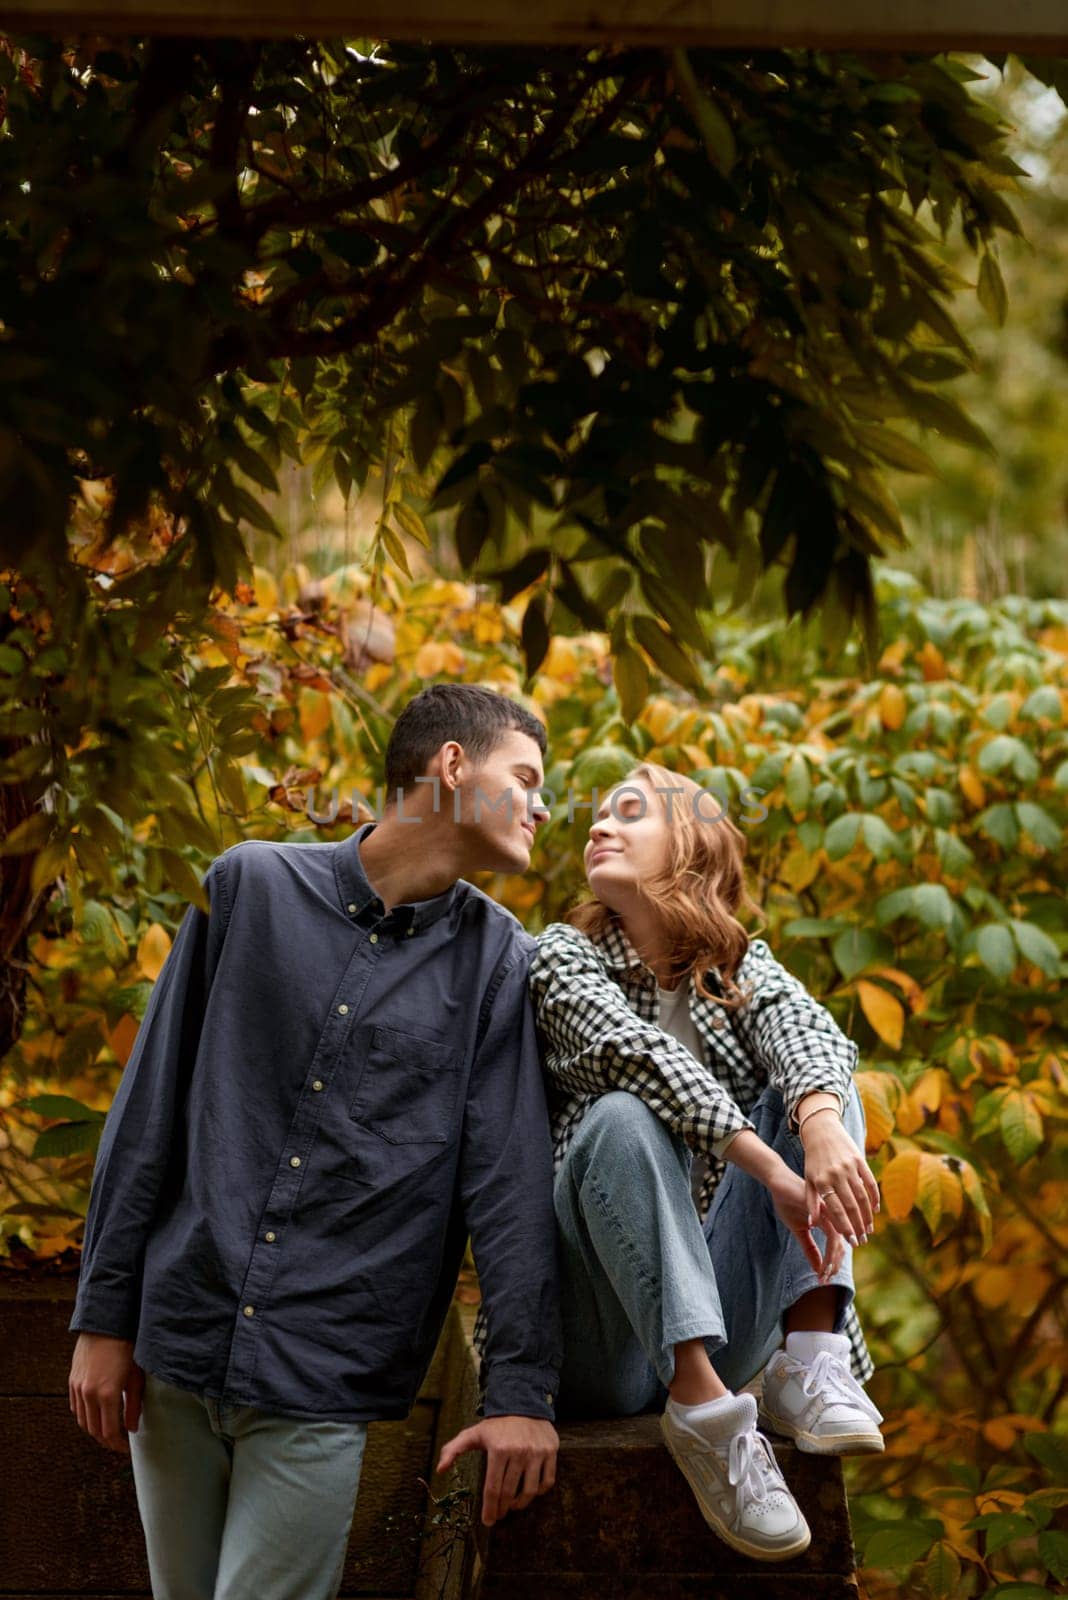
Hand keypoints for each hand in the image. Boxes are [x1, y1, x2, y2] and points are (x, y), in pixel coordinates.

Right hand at [69, 1333, 143, 1453]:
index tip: (126, 1448)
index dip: (118, 1444)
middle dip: (106, 1440)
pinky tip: (95, 1416)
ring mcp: (78, 1387)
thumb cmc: (127, 1347)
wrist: (106, 1323)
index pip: (109, 1432)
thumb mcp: (136, 1377)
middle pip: (94, 1430)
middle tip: (118, 1443)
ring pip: (82, 1421)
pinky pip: (75, 1407)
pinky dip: (84, 1417)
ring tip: (108, 1431)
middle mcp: (89, 1394)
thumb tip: (133, 1428)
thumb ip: (133, 1406)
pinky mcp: (72, 1381)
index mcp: (107, 1394)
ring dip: (94, 1430)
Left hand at [436, 1414, 557, 1525]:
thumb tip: (440, 1470)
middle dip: (502, 1509)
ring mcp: (537, 1453)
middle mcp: (519, 1452)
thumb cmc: (496, 1424)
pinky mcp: (551, 1452)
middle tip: (498, 1515)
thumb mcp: (473, 1434)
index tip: (487, 1521)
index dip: (489, 1508)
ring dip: (520, 1504)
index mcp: (498, 1449)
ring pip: (530, 1491)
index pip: (492, 1488)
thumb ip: (453, 1450)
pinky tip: (530, 1493)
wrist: (523, 1403)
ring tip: (512, 1506)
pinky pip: (547, 1481)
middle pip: (509, 1492)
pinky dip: (538, 1492)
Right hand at [768, 1165, 845, 1283]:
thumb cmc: (789, 1203)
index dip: (832, 1264)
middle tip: (825, 1279)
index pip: (838, 1247)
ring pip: (838, 1242)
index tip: (824, 1278)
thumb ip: (809, 1248)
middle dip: (833, 1265)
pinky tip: (822, 1262)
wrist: (779, 1184)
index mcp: (831, 1222)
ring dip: (831, 1261)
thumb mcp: (799, 1231)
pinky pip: (831, 1232)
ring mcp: (831, 1213)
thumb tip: (818, 1269)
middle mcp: (834, 1218)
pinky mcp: (824, 1209)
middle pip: (841, 1247)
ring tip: (823, 1273)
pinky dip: (828, 1250)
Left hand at [799, 1112, 880, 1245]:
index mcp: (822, 1182)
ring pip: (862, 1196)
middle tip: (863, 1240)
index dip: (845, 1227)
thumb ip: (811, 1202)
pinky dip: (874, 1197)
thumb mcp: (808, 1179)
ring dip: (867, 1215)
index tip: (851, 1241)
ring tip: (869, 1230)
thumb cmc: (813, 1159)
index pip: (836, 1210)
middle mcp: (836, 1175)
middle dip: (858, 1226)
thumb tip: (812, 1224)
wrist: (821, 1131)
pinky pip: (870, 1182)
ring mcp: (849, 1167)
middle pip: (850, 1206)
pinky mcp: (859, 1160)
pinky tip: (876, 1210)